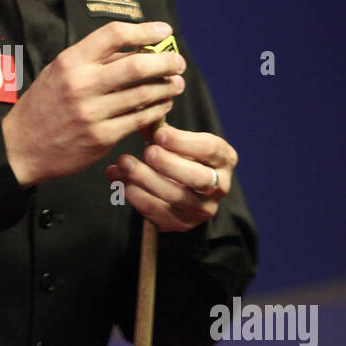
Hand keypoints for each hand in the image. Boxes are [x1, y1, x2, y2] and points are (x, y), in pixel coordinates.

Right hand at [1, 20, 185, 186]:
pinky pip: (138, 120)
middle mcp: (81, 84)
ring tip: (175, 84)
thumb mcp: (58, 72)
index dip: (145, 30)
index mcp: (70, 62)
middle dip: (166, 62)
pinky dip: (156, 111)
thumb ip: (92, 61)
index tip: (164, 31)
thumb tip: (136, 48)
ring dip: (166, 88)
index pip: (114, 34)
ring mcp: (92, 113)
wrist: (20, 147)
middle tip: (178, 63)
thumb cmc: (43, 106)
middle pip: (136, 65)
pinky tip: (163, 105)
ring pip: (143, 95)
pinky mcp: (101, 138)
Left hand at [107, 123, 237, 232]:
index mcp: (224, 158)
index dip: (183, 141)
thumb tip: (142, 121)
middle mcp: (220, 186)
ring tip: (123, 164)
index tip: (158, 134)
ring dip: (147, 180)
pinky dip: (138, 198)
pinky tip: (121, 183)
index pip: (209, 149)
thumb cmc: (180, 155)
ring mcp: (203, 208)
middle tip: (146, 152)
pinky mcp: (184, 224)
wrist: (183, 187)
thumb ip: (161, 131)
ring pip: (177, 197)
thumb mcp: (177, 141)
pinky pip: (160, 214)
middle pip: (197, 177)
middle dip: (168, 164)